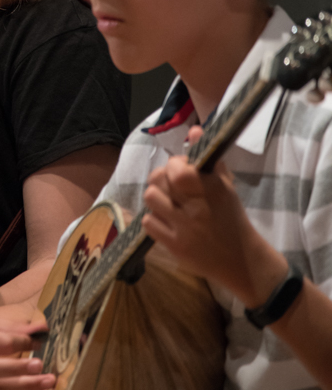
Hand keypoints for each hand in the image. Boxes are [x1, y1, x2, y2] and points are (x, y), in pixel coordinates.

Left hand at [141, 126, 285, 305]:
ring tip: (167, 201)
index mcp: (212, 189)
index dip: (173, 165)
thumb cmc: (231, 216)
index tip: (180, 169)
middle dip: (161, 178)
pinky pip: (148, 222)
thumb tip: (193, 130)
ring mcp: (184, 228)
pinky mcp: (175, 246)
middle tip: (170, 185)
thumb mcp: (225, 185)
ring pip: (151, 198)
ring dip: (156, 197)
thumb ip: (208, 157)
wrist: (241, 259)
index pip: (177, 168)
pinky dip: (154, 218)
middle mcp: (197, 207)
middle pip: (158, 180)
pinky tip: (166, 219)